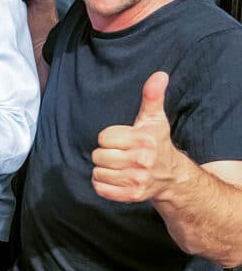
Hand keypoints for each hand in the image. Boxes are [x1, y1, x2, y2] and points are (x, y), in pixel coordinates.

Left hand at [92, 72, 179, 202]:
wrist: (171, 177)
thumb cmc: (157, 144)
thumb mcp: (154, 120)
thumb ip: (152, 96)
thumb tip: (159, 75)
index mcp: (143, 140)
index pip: (104, 137)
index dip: (109, 138)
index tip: (122, 140)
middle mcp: (141, 161)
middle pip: (98, 155)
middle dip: (105, 154)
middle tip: (119, 154)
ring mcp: (136, 180)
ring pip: (98, 172)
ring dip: (103, 169)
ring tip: (117, 166)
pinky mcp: (131, 196)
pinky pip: (100, 189)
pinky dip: (102, 184)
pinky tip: (115, 178)